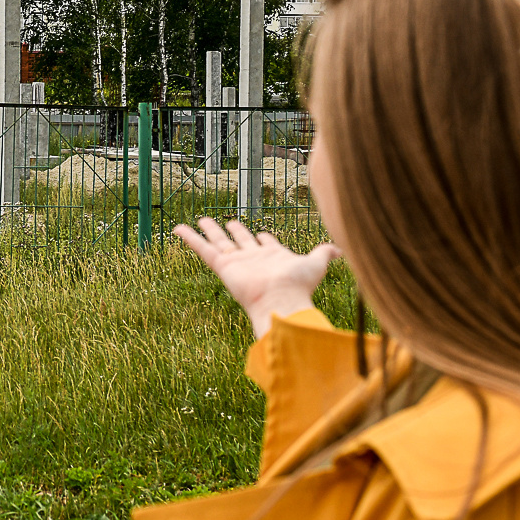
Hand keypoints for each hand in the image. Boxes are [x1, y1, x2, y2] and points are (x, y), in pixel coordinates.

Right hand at [175, 217, 339, 337]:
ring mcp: (237, 262)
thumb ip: (325, 253)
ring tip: (200, 219)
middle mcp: (253, 260)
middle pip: (240, 241)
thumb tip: (342, 250)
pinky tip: (178, 228)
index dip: (264, 237)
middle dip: (234, 231)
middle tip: (226, 222)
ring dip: (209, 230)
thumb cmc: (298, 285)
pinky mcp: (223, 265)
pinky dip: (189, 239)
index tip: (261, 233)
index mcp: (273, 257)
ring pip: (219, 242)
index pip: (265, 244)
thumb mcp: (316, 263)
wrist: (281, 300)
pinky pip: (202, 249)